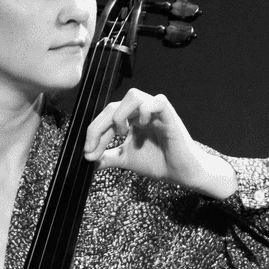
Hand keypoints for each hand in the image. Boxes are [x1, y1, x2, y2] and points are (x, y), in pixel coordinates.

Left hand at [83, 88, 237, 199]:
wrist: (181, 173)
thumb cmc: (158, 162)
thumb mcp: (125, 160)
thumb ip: (107, 157)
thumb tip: (86, 159)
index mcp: (130, 119)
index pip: (105, 117)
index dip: (93, 133)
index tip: (87, 153)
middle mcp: (140, 112)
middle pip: (112, 106)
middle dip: (98, 127)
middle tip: (93, 148)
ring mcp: (155, 112)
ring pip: (133, 95)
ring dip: (121, 114)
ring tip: (122, 133)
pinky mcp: (170, 116)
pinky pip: (158, 101)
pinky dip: (146, 111)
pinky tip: (143, 126)